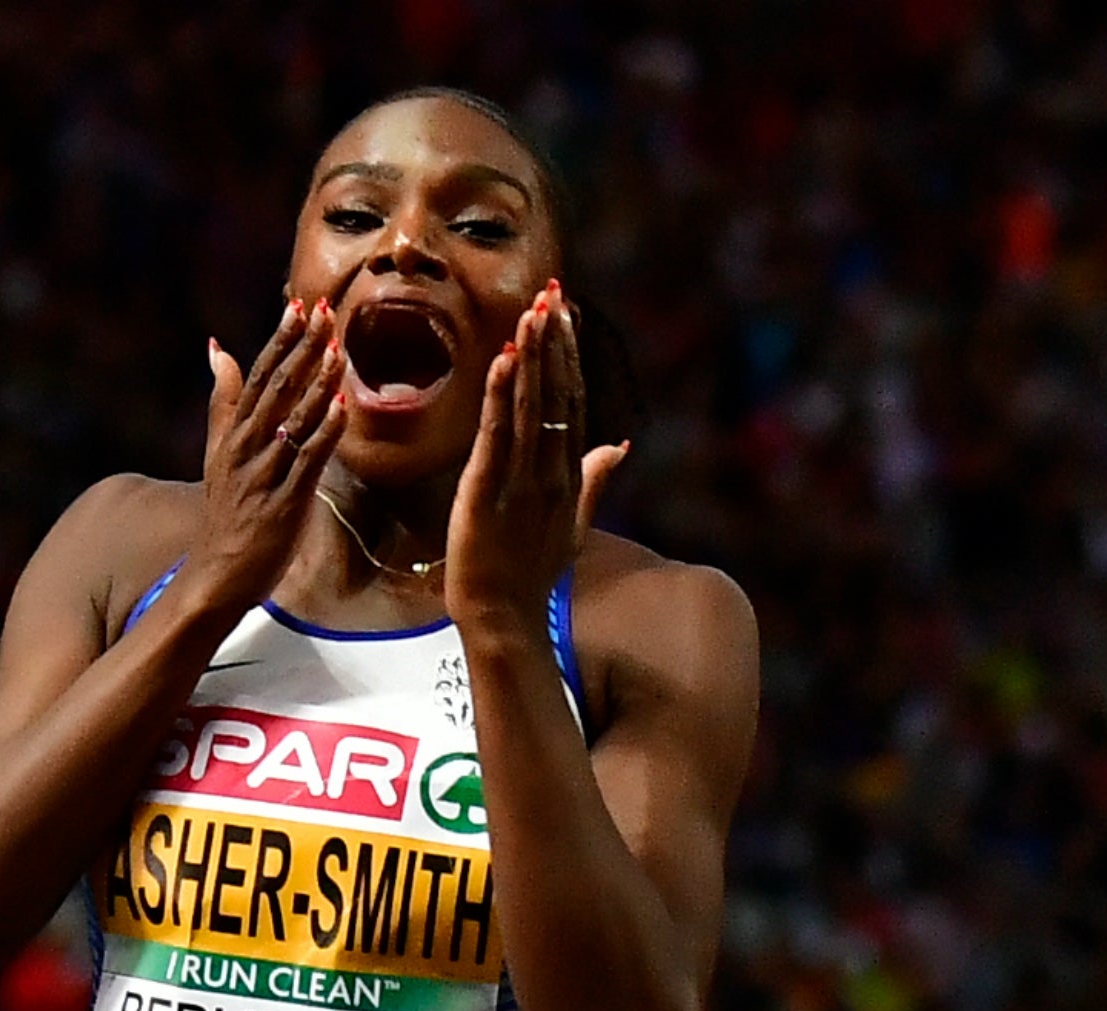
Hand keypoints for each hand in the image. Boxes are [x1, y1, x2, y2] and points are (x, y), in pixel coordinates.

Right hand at [186, 298, 346, 611]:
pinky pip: (308, 459)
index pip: (260, 375)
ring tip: (337, 347)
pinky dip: (325, 431)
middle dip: (302, 349)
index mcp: (236, 433)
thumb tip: (218, 348)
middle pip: (277, 388)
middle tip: (323, 312)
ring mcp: (266, 473)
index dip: (280, 339)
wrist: (219, 572)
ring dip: (317, 382)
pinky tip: (343, 406)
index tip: (299, 304)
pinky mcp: (285, 500)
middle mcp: (248, 447)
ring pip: (294, 419)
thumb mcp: (219, 451)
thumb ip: (224, 400)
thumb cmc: (227, 513)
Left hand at [445, 279, 627, 632]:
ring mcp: (522, 481)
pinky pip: (498, 434)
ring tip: (535, 312)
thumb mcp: (570, 524)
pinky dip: (503, 395)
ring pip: (532, 407)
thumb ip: (594, 480)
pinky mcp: (488, 491)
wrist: (505, 619)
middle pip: (558, 395)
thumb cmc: (529, 575)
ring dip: (534, 357)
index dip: (568, 356)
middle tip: (554, 294)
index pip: (571, 402)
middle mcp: (551, 472)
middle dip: (555, 343)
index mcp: (567, 475)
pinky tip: (507, 359)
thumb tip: (619, 445)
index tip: (565, 314)